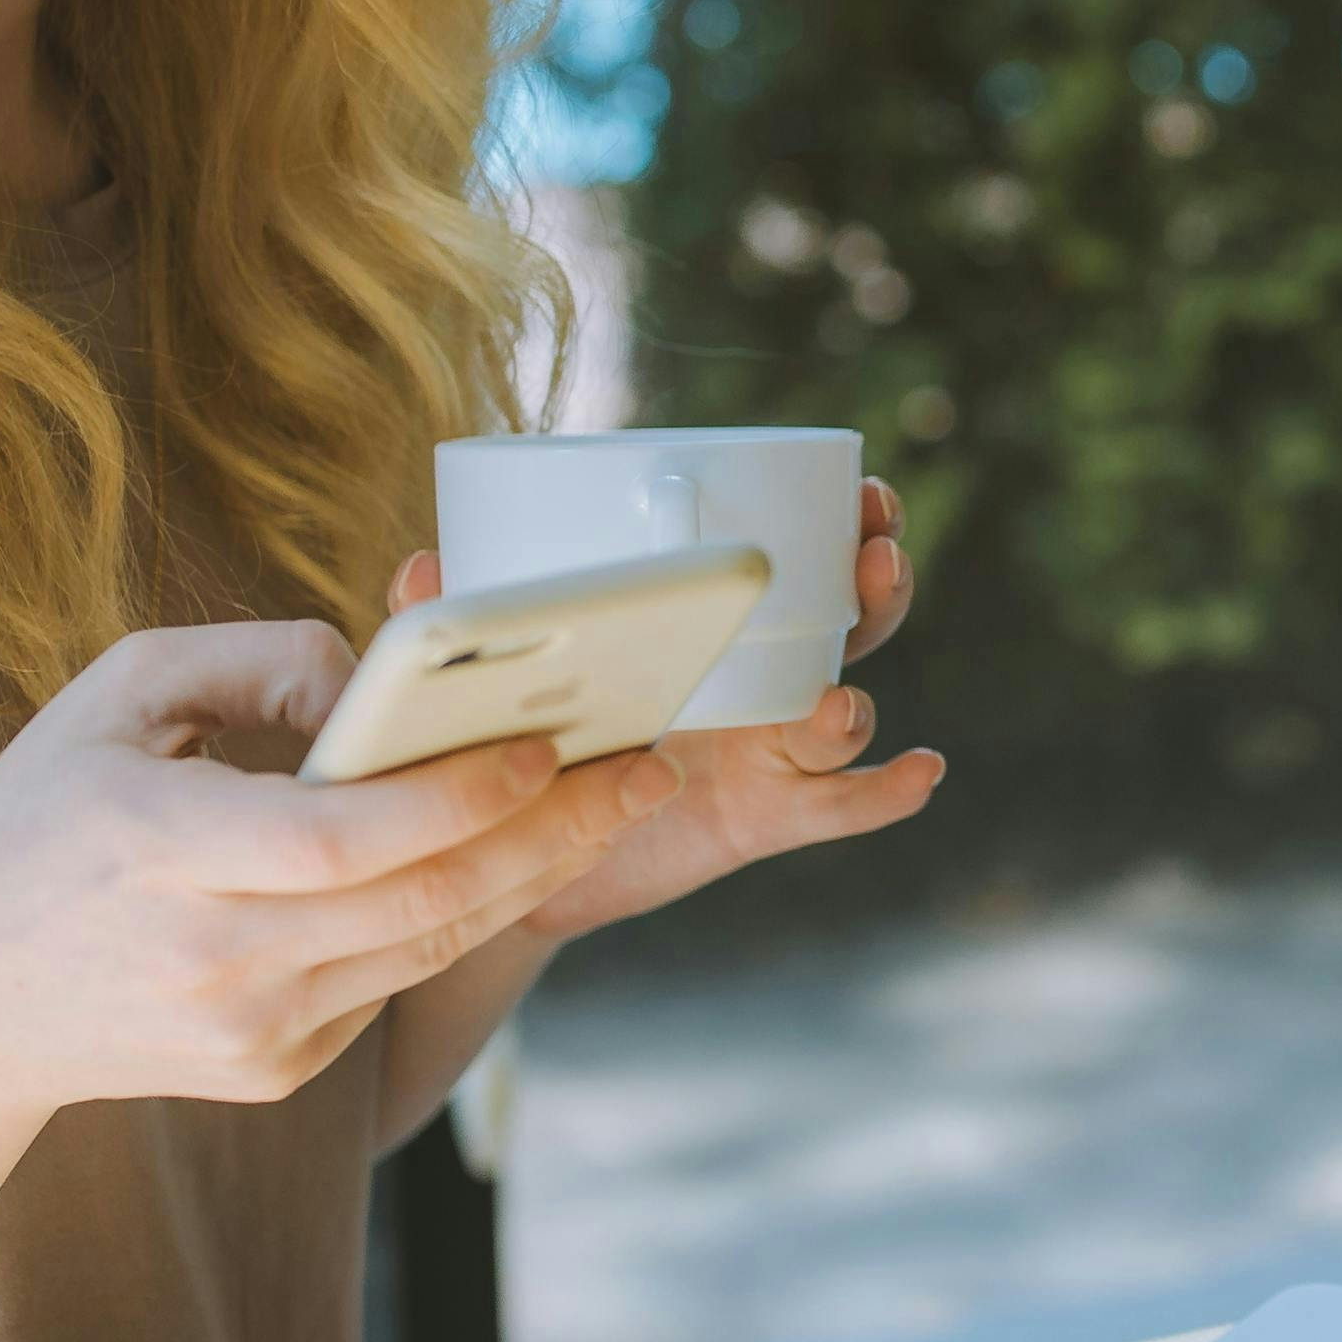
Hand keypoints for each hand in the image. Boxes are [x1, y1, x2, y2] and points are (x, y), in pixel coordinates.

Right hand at [0, 618, 683, 1115]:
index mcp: (155, 853)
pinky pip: (393, 981)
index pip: (341, 838)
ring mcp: (249, 1031)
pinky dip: (458, 916)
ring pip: (430, 949)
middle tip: (645, 770)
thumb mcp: (121, 695)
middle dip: (553, 833)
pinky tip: (514, 858)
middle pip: (420, 902)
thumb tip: (380, 675)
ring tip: (614, 804)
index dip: (458, 796)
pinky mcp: (275, 1071)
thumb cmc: (47, 817)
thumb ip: (256, 661)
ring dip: (535, 875)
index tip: (549, 742)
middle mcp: (209, 959)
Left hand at [390, 478, 941, 948]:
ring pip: (843, 714)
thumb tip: (419, 566)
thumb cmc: (522, 735)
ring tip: (835, 703)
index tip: (863, 486)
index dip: (845, 520)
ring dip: (854, 702)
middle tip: (877, 555)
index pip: (798, 559)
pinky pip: (841, 806)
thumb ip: (457, 621)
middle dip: (878, 584)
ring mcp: (770, 751)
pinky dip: (886, 792)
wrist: (514, 855)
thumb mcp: (492, 668)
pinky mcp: (764, 817)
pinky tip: (922, 771)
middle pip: (852, 622)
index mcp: (713, 624)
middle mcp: (760, 678)